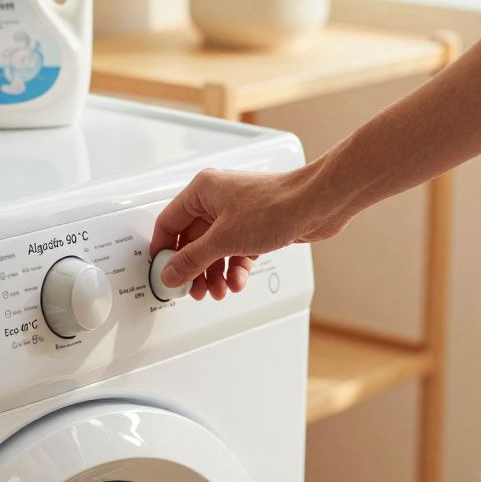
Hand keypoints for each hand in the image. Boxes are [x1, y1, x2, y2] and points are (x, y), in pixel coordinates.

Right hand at [149, 165, 347, 299]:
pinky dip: (235, 268)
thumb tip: (171, 273)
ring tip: (217, 290)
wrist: (316, 205)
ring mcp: (237, 213)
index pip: (169, 223)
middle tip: (193, 289)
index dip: (164, 251)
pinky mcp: (256, 226)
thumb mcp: (224, 239)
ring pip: (215, 249)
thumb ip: (193, 259)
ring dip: (215, 273)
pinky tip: (237, 281)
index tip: (164, 273)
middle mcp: (217, 200)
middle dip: (194, 269)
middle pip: (192, 241)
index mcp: (202, 191)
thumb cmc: (276, 205)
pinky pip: (236, 251)